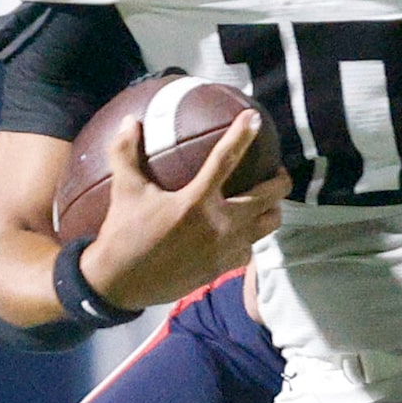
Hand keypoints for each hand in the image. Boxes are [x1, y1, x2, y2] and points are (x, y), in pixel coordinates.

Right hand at [78, 114, 288, 309]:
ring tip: (267, 200)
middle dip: (280, 179)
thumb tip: (131, 120)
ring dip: (272, 209)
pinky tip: (243, 231)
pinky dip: (251, 237)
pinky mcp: (222, 268)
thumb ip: (125, 152)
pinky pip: (250, 249)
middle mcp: (218, 225)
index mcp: (195, 202)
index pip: (225, 160)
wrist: (121, 284)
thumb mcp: (123, 190)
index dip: (242, 135)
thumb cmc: (122, 234)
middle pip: (268, 197)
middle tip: (275, 169)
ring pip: (268, 225)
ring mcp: (224, 249)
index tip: (254, 118)